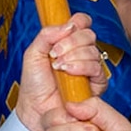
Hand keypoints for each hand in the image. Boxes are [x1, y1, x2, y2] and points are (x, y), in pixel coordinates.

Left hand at [15, 15, 109, 130]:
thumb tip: (68, 25)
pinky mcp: (96, 84)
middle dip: (71, 42)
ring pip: (93, 51)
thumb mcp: (33, 53)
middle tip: (55, 53)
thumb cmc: (34, 84)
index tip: (65, 30)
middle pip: (89, 34)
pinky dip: (82, 68)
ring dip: (74, 57)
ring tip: (59, 67)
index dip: (77, 22)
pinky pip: (97, 69)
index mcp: (68, 42)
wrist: (35, 109)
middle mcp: (81, 53)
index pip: (82, 22)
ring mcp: (90, 68)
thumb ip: (46, 35)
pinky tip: (69, 73)